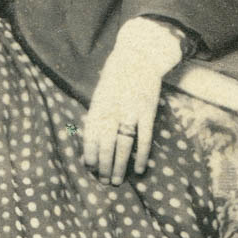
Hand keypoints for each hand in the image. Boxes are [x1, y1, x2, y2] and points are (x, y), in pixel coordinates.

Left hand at [83, 18, 184, 185]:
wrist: (138, 55)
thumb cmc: (116, 76)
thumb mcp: (101, 93)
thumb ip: (97, 115)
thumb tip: (92, 140)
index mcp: (98, 105)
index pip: (90, 135)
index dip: (89, 154)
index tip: (90, 168)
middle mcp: (112, 110)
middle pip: (105, 144)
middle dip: (103, 166)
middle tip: (104, 182)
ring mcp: (130, 111)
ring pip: (123, 145)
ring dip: (119, 166)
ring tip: (117, 181)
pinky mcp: (147, 111)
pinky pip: (144, 138)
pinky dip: (141, 155)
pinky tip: (138, 169)